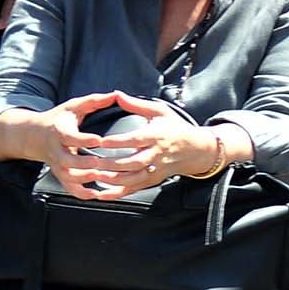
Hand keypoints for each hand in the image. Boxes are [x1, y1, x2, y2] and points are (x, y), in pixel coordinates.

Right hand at [8, 89, 123, 189]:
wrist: (34, 135)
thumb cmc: (59, 119)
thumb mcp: (73, 107)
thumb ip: (94, 101)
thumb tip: (115, 94)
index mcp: (60, 132)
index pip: (70, 137)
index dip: (83, 139)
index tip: (98, 140)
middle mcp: (56, 150)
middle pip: (67, 161)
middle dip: (84, 163)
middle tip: (101, 163)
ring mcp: (57, 165)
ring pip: (68, 176)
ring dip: (84, 179)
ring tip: (102, 179)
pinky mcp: (60, 174)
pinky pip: (69, 188)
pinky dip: (81, 193)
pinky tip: (97, 194)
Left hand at [62, 91, 219, 197]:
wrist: (196, 149)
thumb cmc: (176, 128)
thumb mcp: (159, 112)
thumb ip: (137, 105)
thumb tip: (118, 95)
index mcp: (156, 136)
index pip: (136, 139)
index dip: (119, 141)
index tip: (102, 141)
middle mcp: (155, 155)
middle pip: (132, 162)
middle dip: (111, 164)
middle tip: (92, 162)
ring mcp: (154, 170)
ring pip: (132, 178)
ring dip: (112, 180)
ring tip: (95, 176)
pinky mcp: (152, 180)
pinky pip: (133, 189)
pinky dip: (117, 194)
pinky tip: (101, 194)